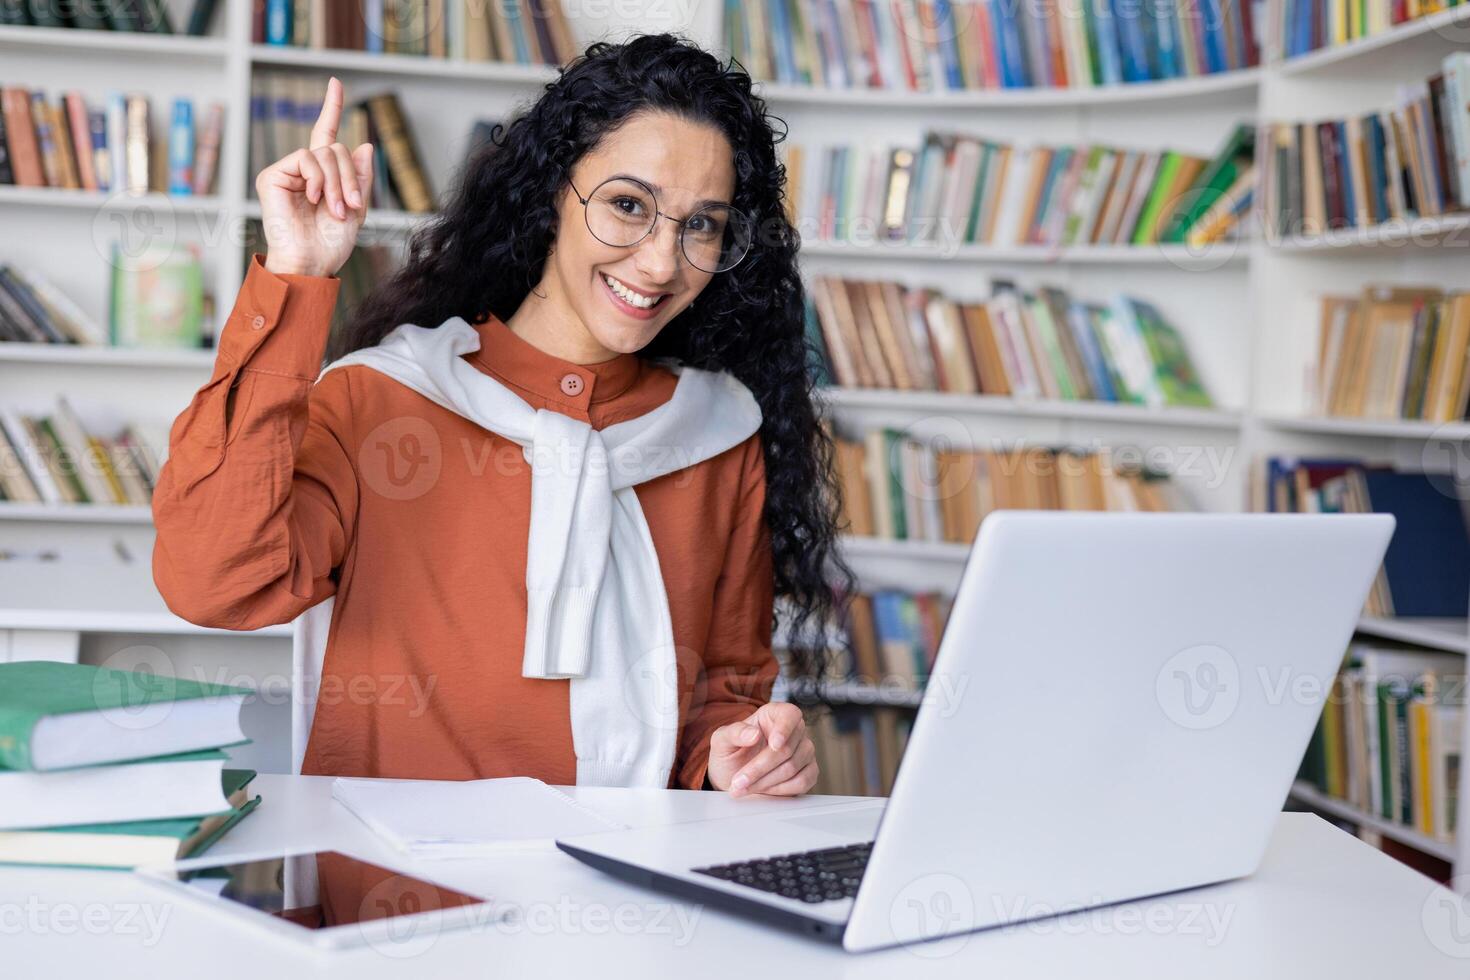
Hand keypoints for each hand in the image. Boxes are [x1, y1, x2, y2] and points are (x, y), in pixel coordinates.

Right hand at [256, 76, 373, 277]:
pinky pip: (305, 158)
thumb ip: (360, 178)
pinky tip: (314, 199)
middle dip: (350, 177)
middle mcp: (302, 169)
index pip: (326, 135)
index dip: (331, 108)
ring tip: (336, 210)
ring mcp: (286, 171)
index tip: (335, 82)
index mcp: (321, 175)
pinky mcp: (272, 176)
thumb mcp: (357, 209)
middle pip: (336, 148)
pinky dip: (318, 179)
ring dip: (337, 182)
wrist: (311, 263)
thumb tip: (365, 145)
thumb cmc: (331, 244)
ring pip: (323, 152)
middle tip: (352, 206)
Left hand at [707, 702, 817, 797]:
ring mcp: (804, 751)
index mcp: (774, 714)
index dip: (785, 729)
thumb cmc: (730, 753)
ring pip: (792, 767)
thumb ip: (734, 733)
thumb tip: (753, 734)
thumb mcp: (722, 740)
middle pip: (787, 749)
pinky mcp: (808, 772)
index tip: (774, 745)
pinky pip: (802, 782)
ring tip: (744, 787)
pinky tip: (763, 790)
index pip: (790, 714)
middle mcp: (793, 731)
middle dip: (759, 768)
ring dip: (765, 781)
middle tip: (739, 781)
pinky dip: (780, 790)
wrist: (733, 776)